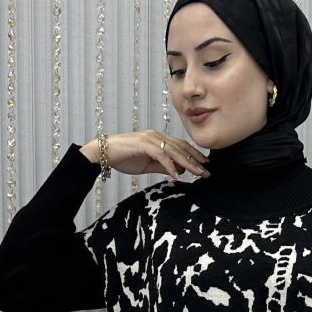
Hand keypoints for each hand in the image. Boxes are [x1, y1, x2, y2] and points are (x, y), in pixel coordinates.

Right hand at [82, 130, 210, 179]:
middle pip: (181, 148)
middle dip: (196, 161)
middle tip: (207, 172)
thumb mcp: (147, 164)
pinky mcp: (143, 144)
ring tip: (198, 173)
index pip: (181, 147)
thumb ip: (162, 166)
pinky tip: (177, 175)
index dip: (195, 156)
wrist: (103, 152)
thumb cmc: (124, 157)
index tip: (205, 166)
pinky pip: (160, 155)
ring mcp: (150, 139)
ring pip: (174, 150)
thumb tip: (178, 171)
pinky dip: (170, 165)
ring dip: (187, 163)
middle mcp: (157, 136)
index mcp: (159, 139)